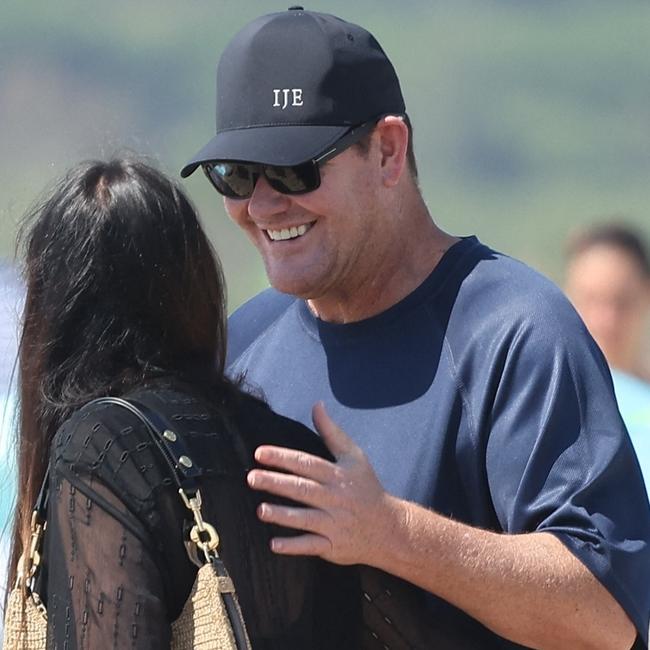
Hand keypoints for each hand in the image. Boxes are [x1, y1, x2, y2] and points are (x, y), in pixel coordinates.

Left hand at [246, 402, 393, 565]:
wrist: (389, 529)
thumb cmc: (366, 488)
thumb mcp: (354, 456)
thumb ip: (332, 432)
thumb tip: (317, 405)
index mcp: (338, 475)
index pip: (307, 464)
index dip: (283, 457)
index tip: (260, 453)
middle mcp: (335, 498)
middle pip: (302, 489)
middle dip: (276, 483)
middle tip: (251, 478)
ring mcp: (334, 523)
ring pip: (305, 518)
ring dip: (282, 515)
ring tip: (260, 510)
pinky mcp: (334, 546)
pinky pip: (312, 546)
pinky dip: (294, 546)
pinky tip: (274, 544)